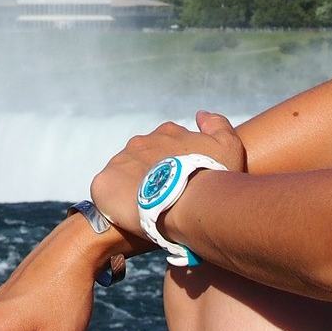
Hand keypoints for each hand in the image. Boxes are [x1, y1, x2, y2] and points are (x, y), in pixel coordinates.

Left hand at [90, 111, 247, 237]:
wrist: (190, 202)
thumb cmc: (213, 176)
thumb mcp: (228, 145)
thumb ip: (217, 124)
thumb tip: (200, 114)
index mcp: (167, 133)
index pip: (166, 145)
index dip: (174, 164)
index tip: (180, 181)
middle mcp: (141, 142)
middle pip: (142, 160)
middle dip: (151, 175)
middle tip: (163, 199)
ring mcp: (120, 161)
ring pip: (123, 175)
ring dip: (132, 189)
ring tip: (146, 211)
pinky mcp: (104, 183)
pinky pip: (105, 192)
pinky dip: (112, 202)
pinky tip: (127, 215)